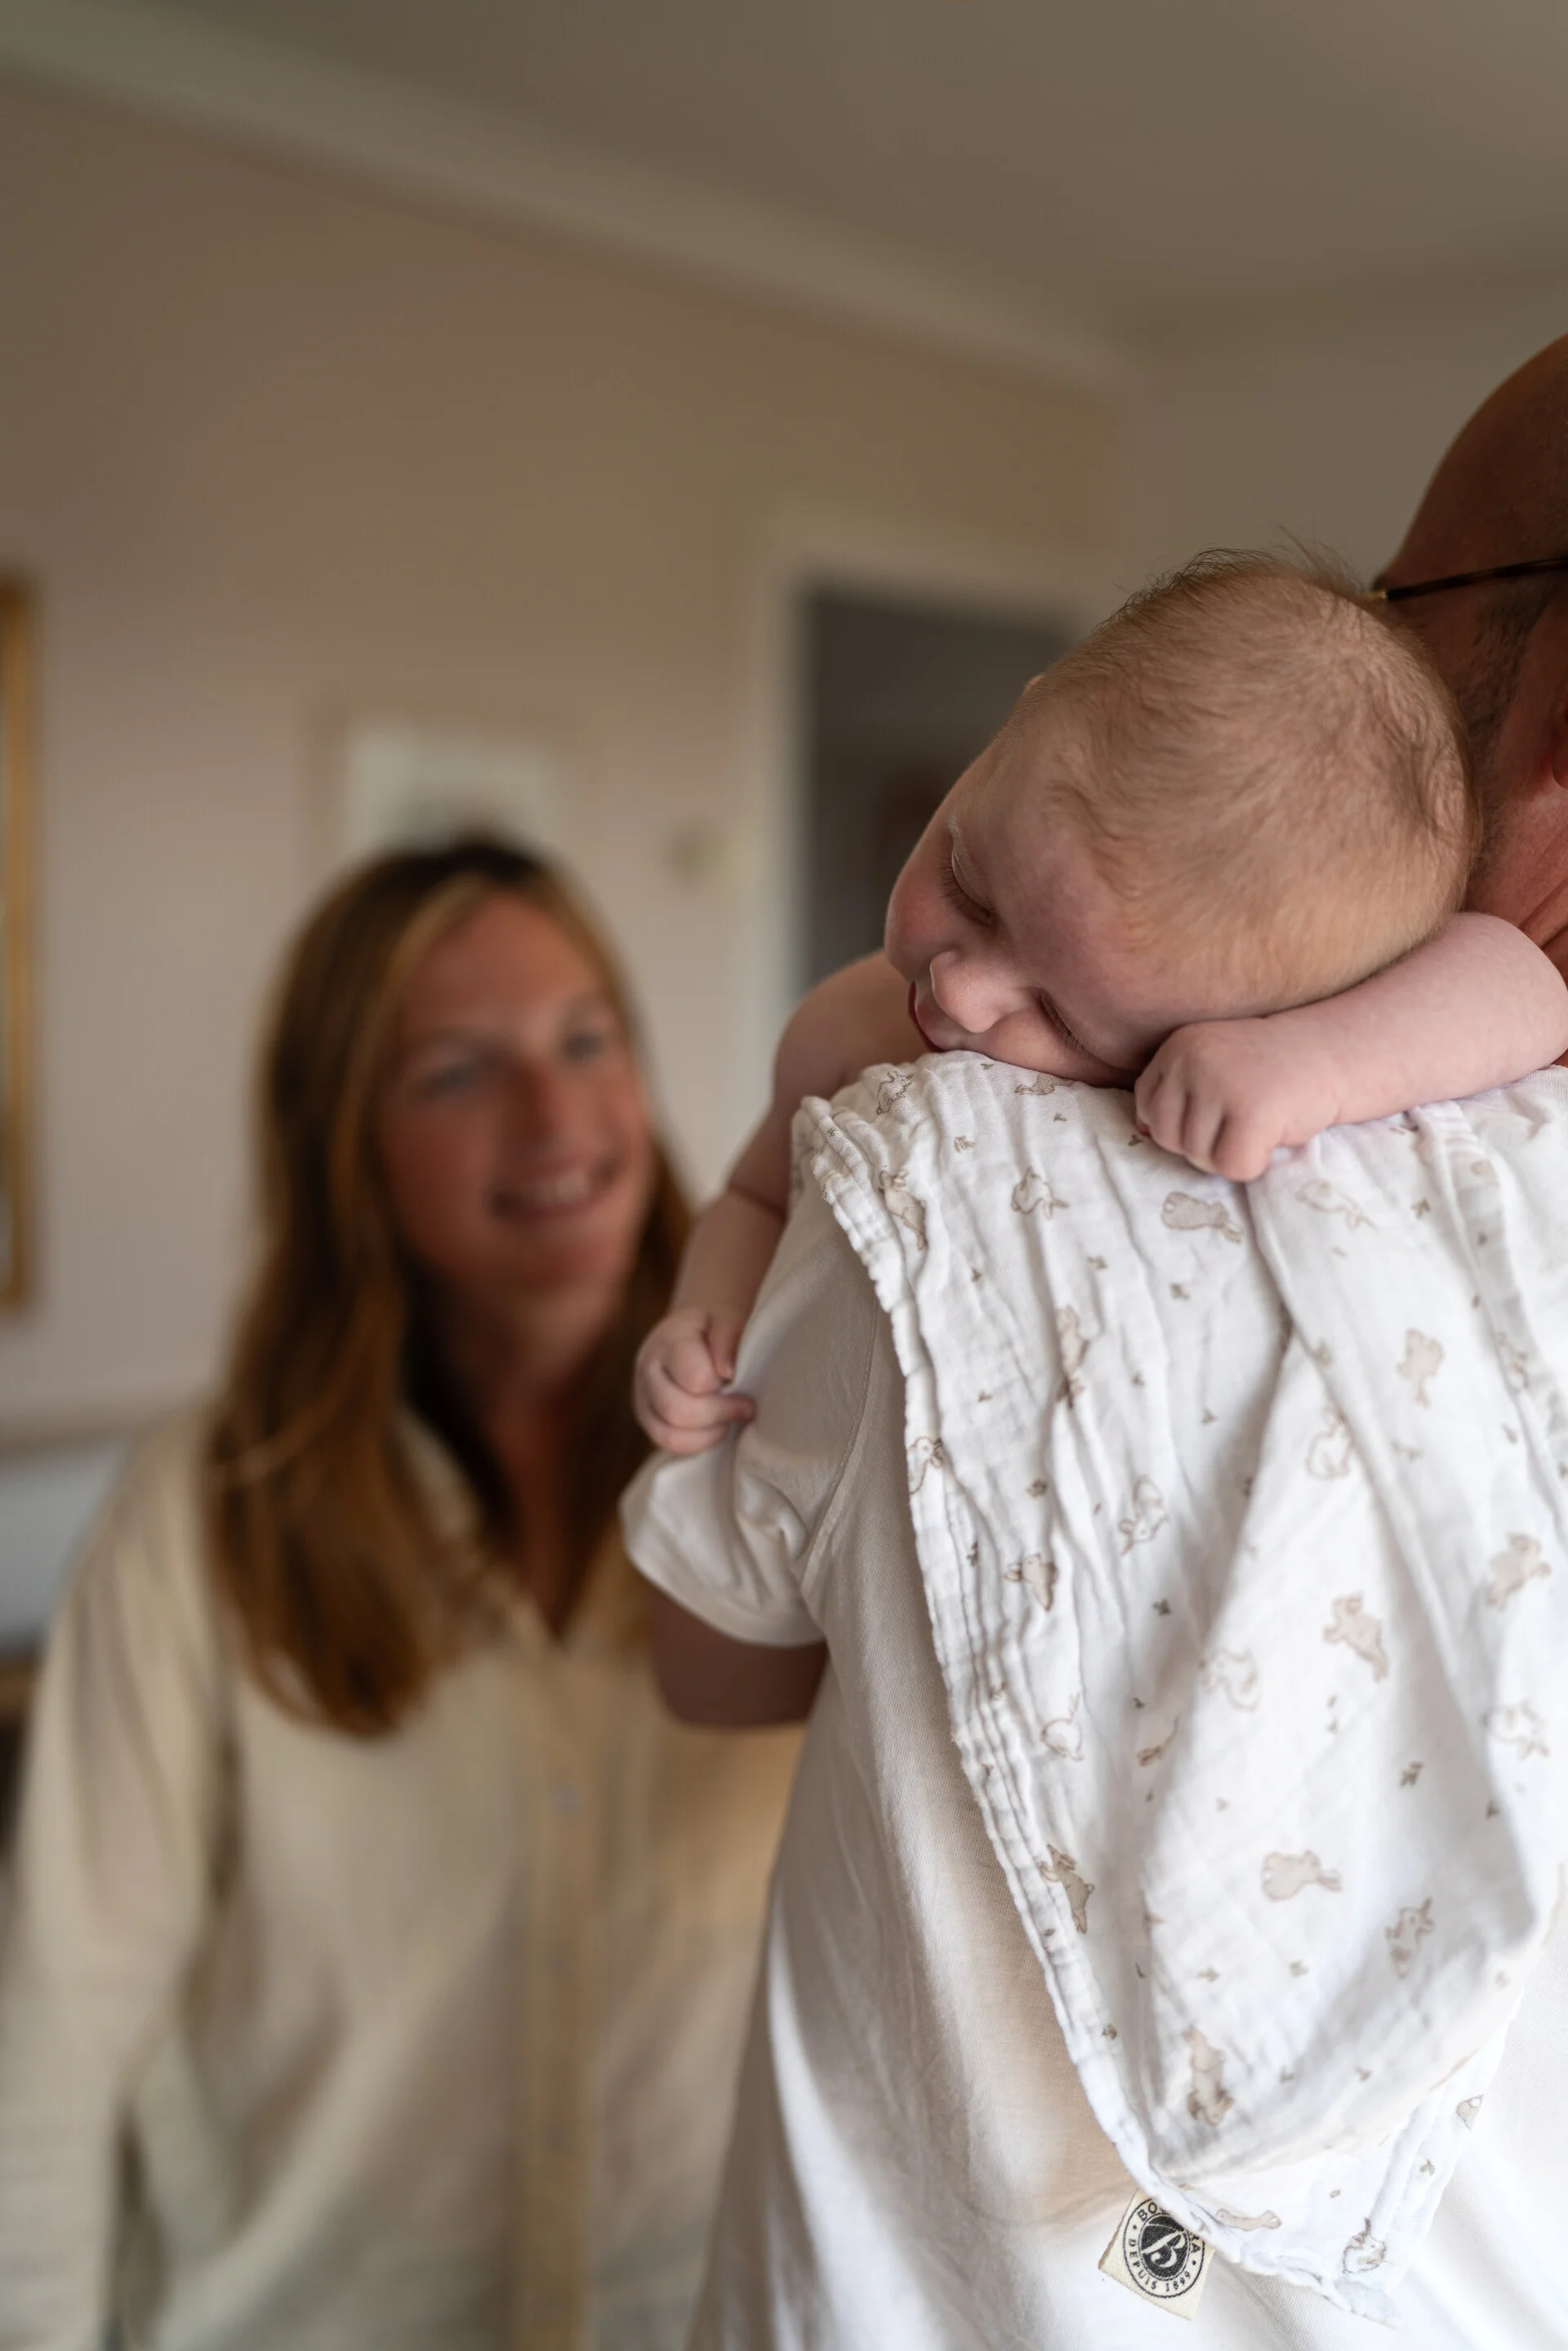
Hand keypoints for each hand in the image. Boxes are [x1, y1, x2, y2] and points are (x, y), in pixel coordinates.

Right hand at [633, 1306, 755, 1454]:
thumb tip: (727, 1372)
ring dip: (709, 1433)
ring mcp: (643, 1397)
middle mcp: (648, 1370)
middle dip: (719, 1413)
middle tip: (746, 1405)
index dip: (722, 1384)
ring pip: (669, 1435)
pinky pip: (669, 1444)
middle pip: (677, 1411)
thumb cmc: (717, 1322)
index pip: (694, 1378)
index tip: (740, 1378)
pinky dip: (699, 1443)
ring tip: (730, 1417)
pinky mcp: (648, 1417)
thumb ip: (729, 1336)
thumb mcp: (729, 1315)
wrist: (695, 1324)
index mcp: (668, 1341)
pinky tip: (717, 1426)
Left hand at [1134, 1018, 1338, 1181]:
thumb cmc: (1271, 1069)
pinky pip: (1231, 1167)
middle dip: (1201, 1144)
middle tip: (1240, 1123)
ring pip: (1197, 1156)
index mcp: (1178, 1046)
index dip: (1181, 1122)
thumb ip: (1178, 1092)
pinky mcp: (1252, 1112)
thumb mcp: (1214, 1066)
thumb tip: (1141, 1132)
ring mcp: (1220, 1084)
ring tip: (1259, 1123)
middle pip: (1167, 1137)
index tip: (1218, 1110)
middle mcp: (1192, 1060)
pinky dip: (1253, 1164)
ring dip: (1229, 1154)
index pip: (1147, 1106)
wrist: (1333, 1052)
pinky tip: (1273, 1134)